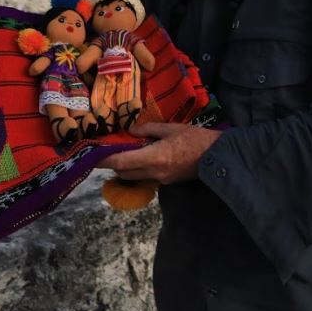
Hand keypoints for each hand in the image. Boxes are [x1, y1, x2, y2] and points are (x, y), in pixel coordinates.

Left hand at [101, 122, 222, 184]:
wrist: (218, 156)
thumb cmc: (196, 139)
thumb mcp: (172, 128)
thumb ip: (149, 129)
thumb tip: (132, 130)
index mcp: (154, 157)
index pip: (121, 162)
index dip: (104, 160)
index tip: (92, 155)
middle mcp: (154, 172)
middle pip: (123, 172)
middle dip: (113, 163)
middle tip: (109, 149)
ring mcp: (161, 180)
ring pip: (134, 176)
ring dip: (126, 166)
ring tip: (127, 151)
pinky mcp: (167, 182)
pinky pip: (146, 176)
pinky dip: (140, 168)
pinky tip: (145, 156)